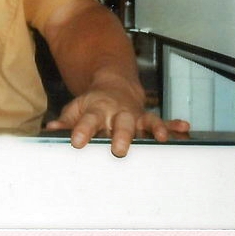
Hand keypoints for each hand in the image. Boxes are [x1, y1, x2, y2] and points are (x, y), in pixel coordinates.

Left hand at [45, 76, 189, 156]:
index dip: (82, 131)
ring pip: (145, 121)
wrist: (113, 86)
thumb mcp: (75, 110)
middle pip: (120, 123)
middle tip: (120, 149)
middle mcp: (117, 112)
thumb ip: (65, 121)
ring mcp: (135, 115)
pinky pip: (163, 121)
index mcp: (96, 109)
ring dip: (153, 128)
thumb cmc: (92, 105)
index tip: (77, 143)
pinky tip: (184, 128)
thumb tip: (50, 130)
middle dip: (122, 135)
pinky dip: (174, 125)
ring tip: (160, 137)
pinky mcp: (148, 118)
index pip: (87, 120)